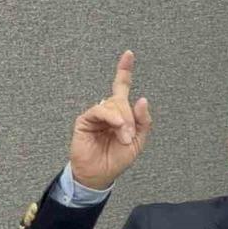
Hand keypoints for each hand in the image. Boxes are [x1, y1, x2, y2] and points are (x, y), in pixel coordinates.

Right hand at [69, 49, 153, 189]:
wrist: (100, 174)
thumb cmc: (117, 158)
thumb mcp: (138, 141)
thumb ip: (143, 121)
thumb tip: (142, 99)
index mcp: (121, 113)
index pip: (121, 87)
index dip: (124, 70)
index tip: (129, 54)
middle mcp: (108, 111)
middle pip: (121, 99)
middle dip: (130, 117)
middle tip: (129, 135)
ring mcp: (96, 114)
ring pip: (113, 104)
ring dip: (122, 121)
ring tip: (123, 138)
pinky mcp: (85, 120)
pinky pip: (99, 110)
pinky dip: (111, 117)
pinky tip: (116, 128)